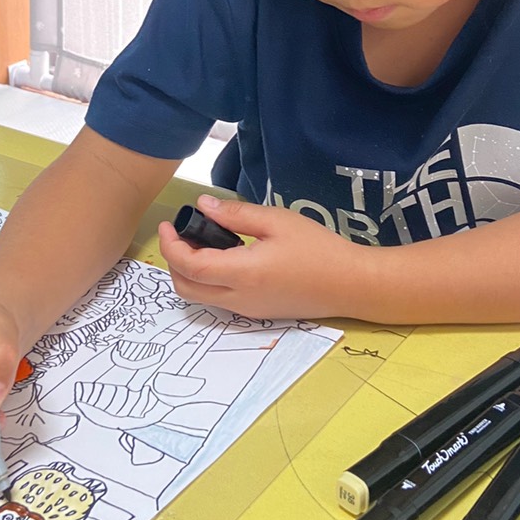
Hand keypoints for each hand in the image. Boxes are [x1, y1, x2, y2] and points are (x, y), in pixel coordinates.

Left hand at [158, 195, 361, 319]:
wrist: (350, 285)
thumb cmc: (318, 249)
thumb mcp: (277, 221)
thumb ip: (236, 214)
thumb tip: (203, 206)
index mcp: (242, 274)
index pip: (188, 265)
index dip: (170, 245)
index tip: (170, 224)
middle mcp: (239, 299)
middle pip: (186, 287)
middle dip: (173, 261)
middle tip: (181, 233)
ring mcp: (246, 310)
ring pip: (200, 297)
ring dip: (189, 272)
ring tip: (202, 242)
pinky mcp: (256, 312)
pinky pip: (219, 300)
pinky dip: (208, 280)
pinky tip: (224, 256)